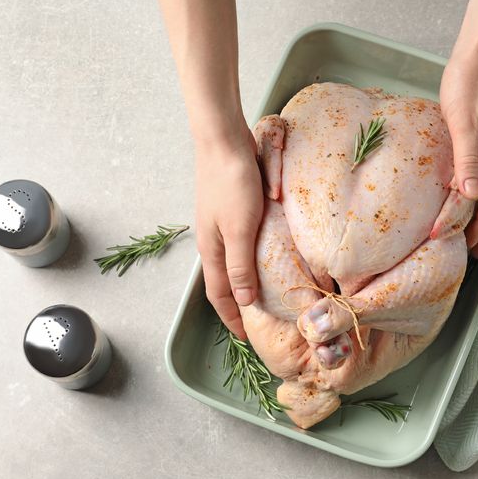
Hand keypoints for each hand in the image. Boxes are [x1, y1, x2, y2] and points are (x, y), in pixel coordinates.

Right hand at [195, 126, 263, 339]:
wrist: (223, 141)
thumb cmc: (232, 183)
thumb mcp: (240, 229)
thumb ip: (240, 266)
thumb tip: (244, 302)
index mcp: (211, 250)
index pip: (219, 295)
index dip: (232, 318)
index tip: (246, 338)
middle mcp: (212, 241)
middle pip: (223, 282)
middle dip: (237, 305)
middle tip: (257, 321)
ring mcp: (219, 225)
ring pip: (230, 263)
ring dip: (243, 281)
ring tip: (264, 294)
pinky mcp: (230, 210)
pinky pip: (239, 245)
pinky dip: (249, 259)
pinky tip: (266, 257)